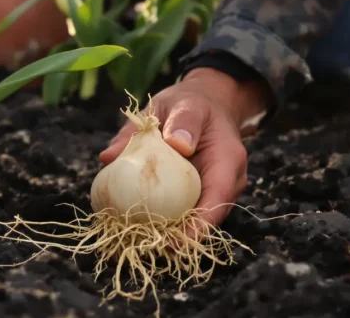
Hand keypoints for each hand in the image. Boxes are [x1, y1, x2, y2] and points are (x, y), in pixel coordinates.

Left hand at [98, 68, 269, 225]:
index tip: (174, 242)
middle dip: (181, 237)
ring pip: (195, 218)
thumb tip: (122, 153)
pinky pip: (184, 208)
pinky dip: (164, 216)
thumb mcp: (181, 104)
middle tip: (145, 244)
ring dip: (170, 230)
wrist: (206, 103)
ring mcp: (215, 189)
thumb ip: (164, 126)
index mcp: (227, 158)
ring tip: (138, 240)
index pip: (217, 200)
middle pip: (207, 218)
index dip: (198, 226)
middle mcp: (227, 180)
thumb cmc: (192, 103)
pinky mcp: (199, 192)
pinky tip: (137, 222)